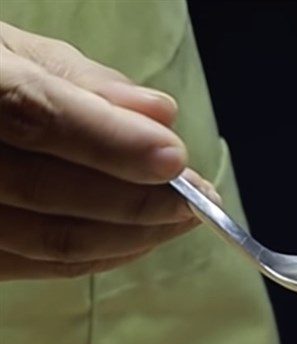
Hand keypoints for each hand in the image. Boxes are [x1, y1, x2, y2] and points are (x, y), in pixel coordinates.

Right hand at [0, 22, 216, 279]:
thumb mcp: (1, 49)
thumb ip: (75, 80)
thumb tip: (158, 115)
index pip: (32, 116)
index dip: (110, 143)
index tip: (176, 159)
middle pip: (49, 192)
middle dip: (141, 200)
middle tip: (201, 197)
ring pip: (50, 239)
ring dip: (133, 236)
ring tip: (183, 218)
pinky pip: (38, 265)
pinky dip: (99, 255)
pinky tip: (140, 240)